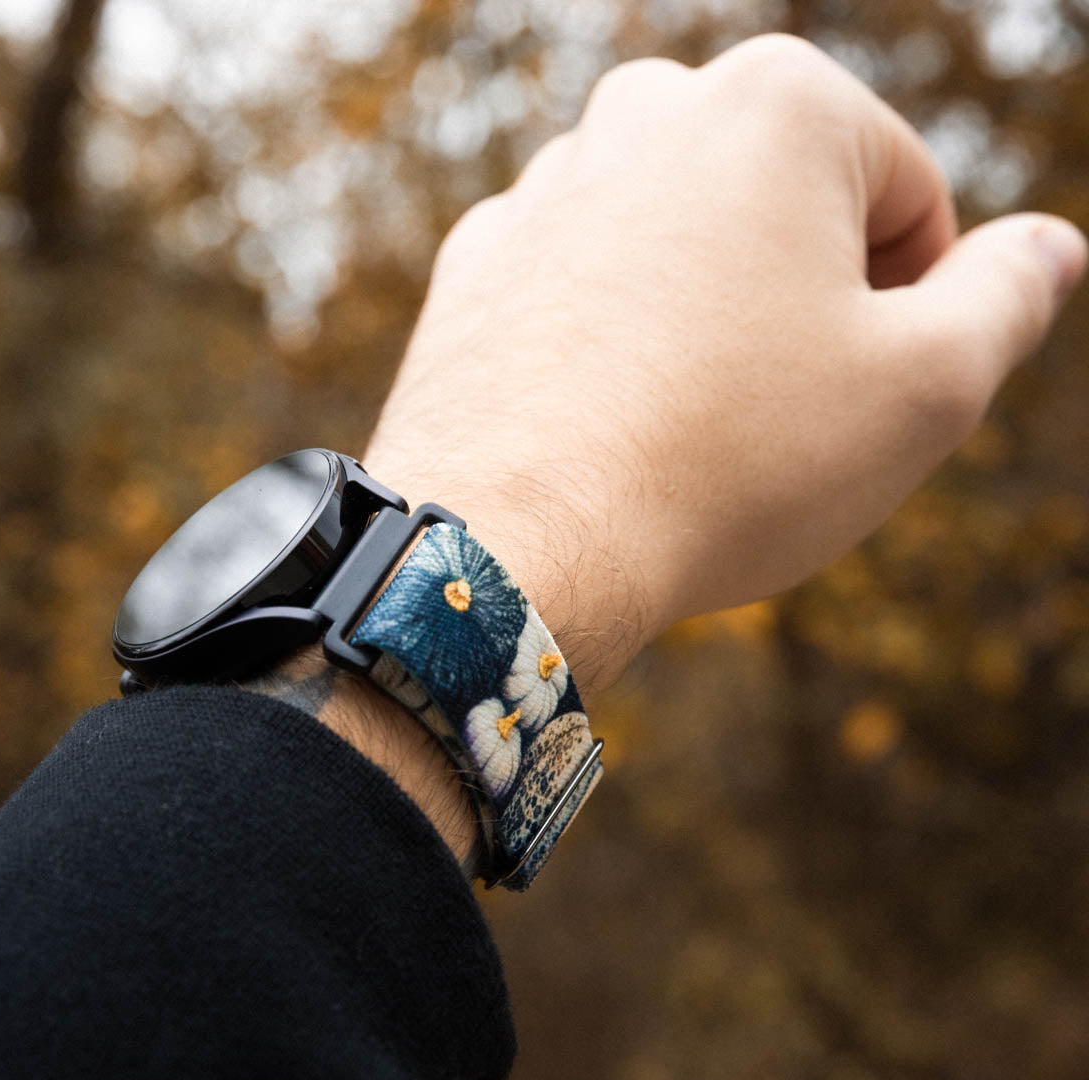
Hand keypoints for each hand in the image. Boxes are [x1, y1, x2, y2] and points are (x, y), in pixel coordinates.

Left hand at [362, 34, 1085, 698]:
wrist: (516, 542)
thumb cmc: (730, 462)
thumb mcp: (924, 388)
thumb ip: (1007, 298)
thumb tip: (1046, 249)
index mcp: (777, 105)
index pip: (906, 196)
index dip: (911, 307)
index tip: (860, 392)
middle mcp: (646, 111)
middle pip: (783, 213)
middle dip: (801, 305)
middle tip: (774, 415)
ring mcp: (546, 184)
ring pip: (677, 253)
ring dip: (705, 324)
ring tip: (684, 425)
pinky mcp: (478, 261)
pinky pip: (585, 293)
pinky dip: (612, 344)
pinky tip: (604, 421)